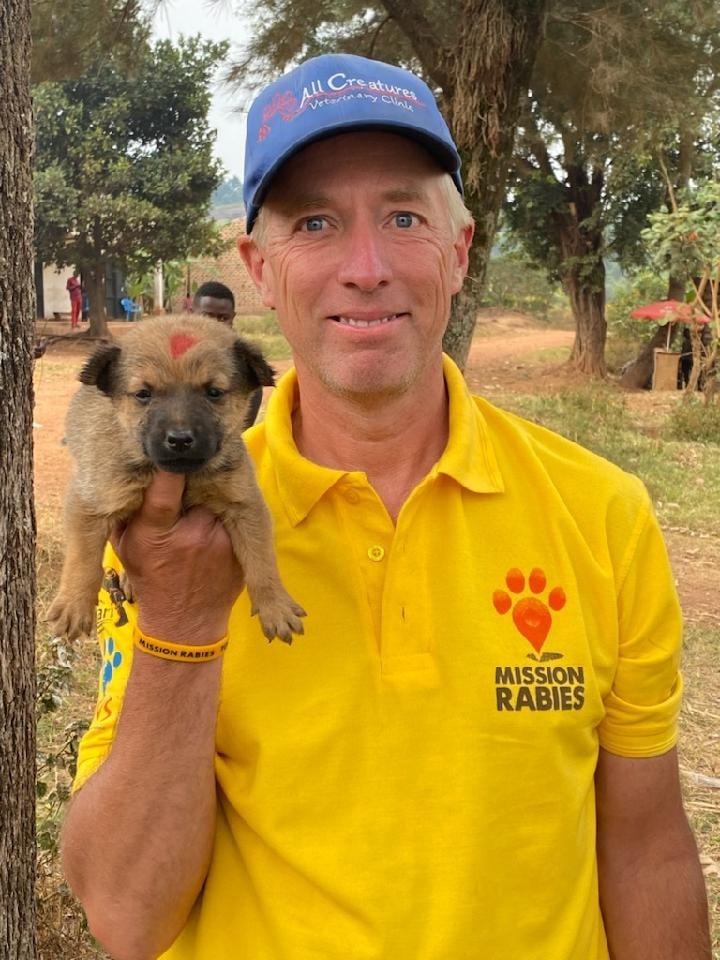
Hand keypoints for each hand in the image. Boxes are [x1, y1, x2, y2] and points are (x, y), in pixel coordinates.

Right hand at [112, 471, 244, 644]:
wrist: (185, 624)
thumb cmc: (151, 579)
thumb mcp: (126, 549)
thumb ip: (129, 514)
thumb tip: (127, 477)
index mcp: (155, 532)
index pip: (163, 490)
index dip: (169, 468)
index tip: (171, 453)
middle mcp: (190, 534)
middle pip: (197, 486)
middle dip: (193, 478)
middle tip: (189, 472)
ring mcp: (218, 541)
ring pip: (216, 500)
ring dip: (209, 496)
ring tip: (199, 506)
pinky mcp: (237, 549)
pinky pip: (231, 517)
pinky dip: (224, 514)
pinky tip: (215, 522)